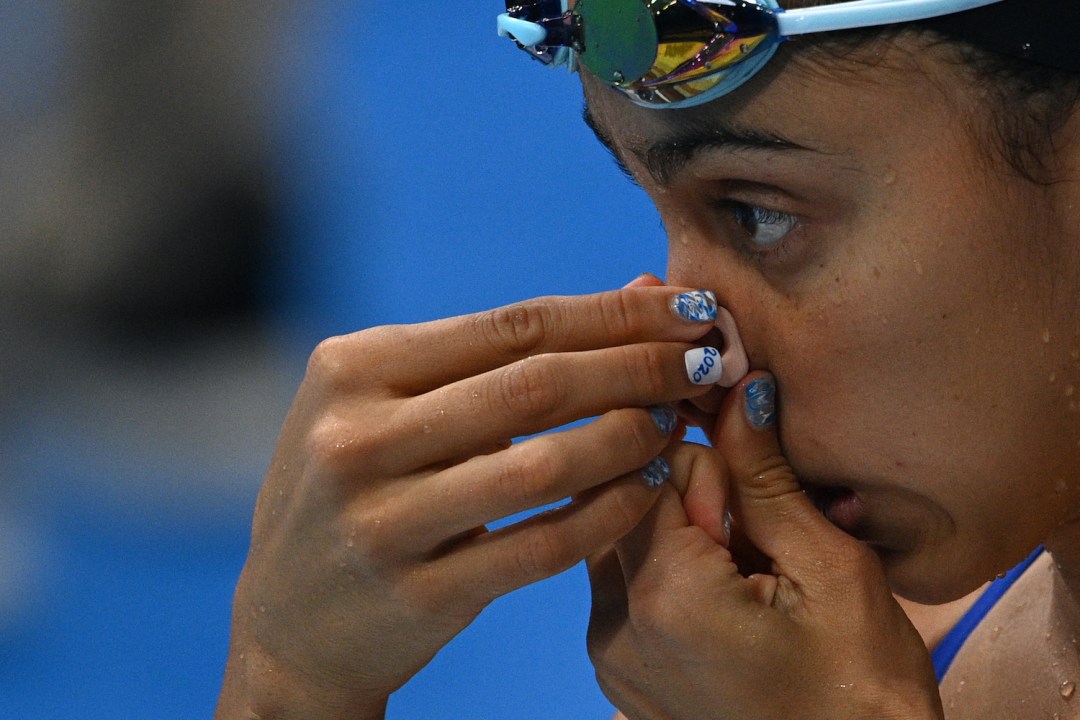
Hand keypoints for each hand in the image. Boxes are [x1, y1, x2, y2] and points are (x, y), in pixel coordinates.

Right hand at [215, 280, 721, 718]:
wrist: (290, 623)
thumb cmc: (358, 490)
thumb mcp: (382, 408)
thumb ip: (485, 359)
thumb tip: (630, 299)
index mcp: (351, 369)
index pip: (511, 326)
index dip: (613, 314)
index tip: (687, 306)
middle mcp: (356, 438)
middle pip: (535, 386)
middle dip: (640, 366)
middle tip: (710, 358)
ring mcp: (383, 521)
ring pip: (544, 465)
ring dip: (631, 437)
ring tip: (678, 421)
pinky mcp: (417, 594)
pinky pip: (541, 545)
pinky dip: (608, 513)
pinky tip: (647, 487)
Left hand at [587, 372, 942, 719]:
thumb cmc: (861, 696)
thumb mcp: (830, 572)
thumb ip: (765, 478)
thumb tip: (736, 391)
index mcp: (663, 595)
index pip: (651, 466)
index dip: (708, 461)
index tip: (753, 481)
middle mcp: (615, 626)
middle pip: (625, 500)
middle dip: (685, 492)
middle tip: (755, 529)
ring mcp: (611, 656)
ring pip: (619, 540)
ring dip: (672, 531)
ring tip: (743, 569)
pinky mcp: (619, 674)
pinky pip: (623, 589)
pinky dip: (664, 574)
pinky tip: (723, 600)